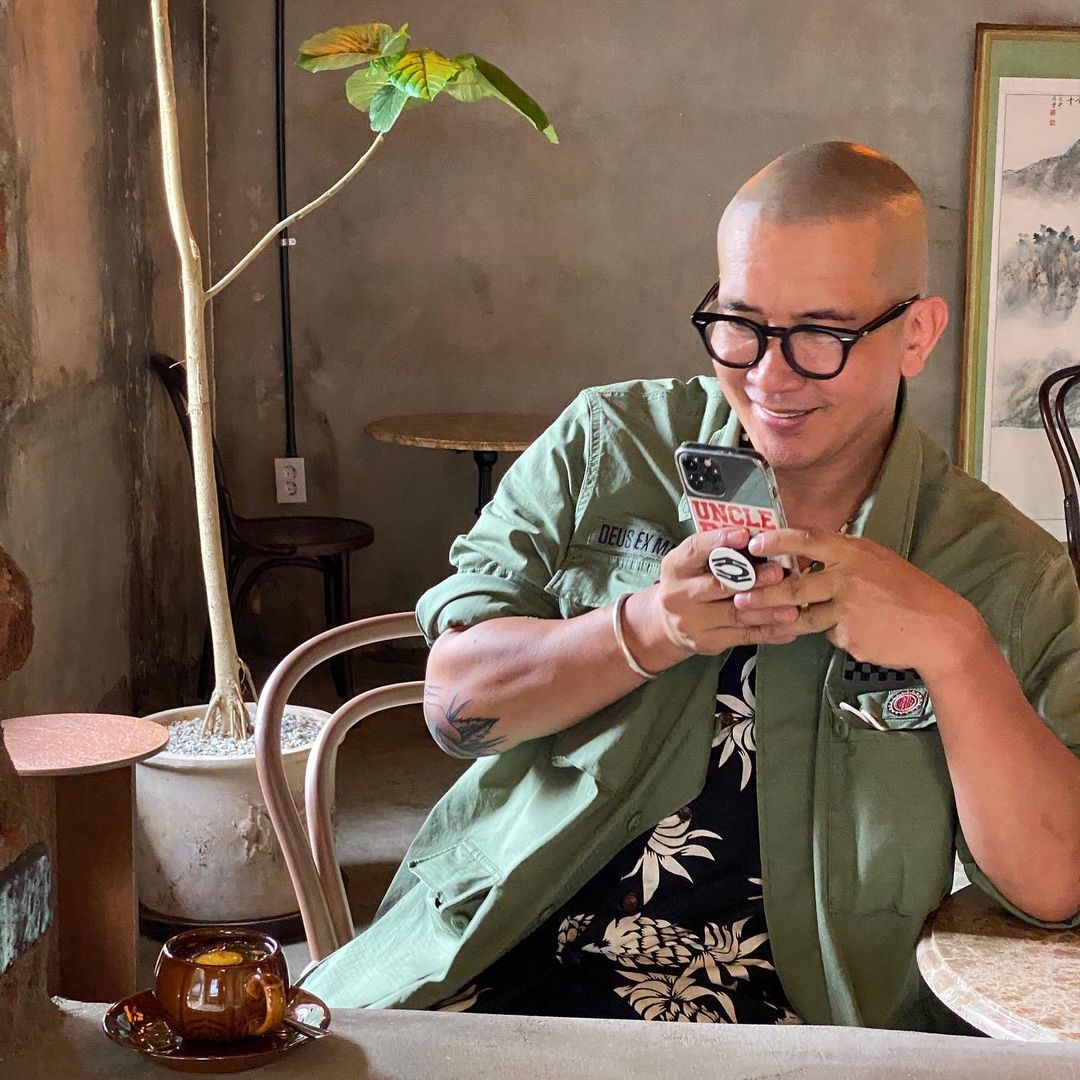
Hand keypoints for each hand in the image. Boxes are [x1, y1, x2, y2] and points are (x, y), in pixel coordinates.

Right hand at [624, 527, 801, 669]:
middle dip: (752, 578)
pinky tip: (789, 627)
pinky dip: (769, 632)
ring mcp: (691, 622)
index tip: (745, 534)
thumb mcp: (693, 564)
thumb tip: (761, 538)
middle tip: (778, 573)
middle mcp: (678, 594)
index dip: (720, 540)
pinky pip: (743, 637)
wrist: (666, 624)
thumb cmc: (690, 584)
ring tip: (792, 606)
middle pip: (719, 585)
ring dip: (768, 611)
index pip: (695, 549)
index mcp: (676, 567)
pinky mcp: (706, 642)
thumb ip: (719, 553)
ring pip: (736, 614)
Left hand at [737, 528, 984, 674]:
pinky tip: (847, 630)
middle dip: (762, 592)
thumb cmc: (905, 590)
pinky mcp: (849, 637)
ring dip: (776, 617)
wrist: (939, 629)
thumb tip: (803, 552)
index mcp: (853, 553)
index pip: (808, 540)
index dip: (778, 540)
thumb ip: (841, 556)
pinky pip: (827, 633)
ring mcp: (847, 610)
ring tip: (751, 615)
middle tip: (737, 595)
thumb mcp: (875, 560)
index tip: (754, 543)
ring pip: (803, 616)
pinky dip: (829, 632)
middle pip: (794, 586)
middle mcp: (847, 578)